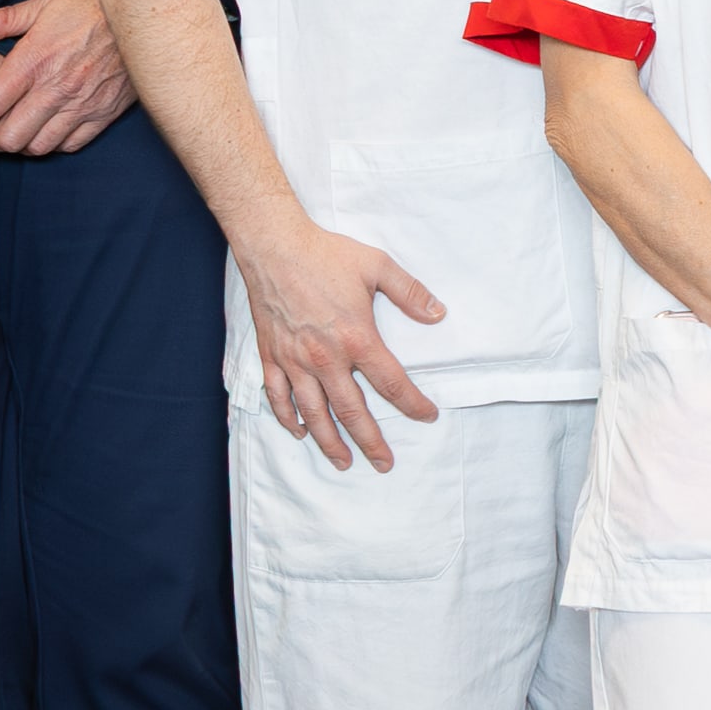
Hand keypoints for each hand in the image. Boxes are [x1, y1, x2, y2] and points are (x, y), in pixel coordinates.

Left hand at [0, 0, 134, 156]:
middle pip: (7, 138)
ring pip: (37, 148)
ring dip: (18, 144)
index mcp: (34, 60)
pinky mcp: (104, 113)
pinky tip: (44, 128)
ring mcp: (82, 105)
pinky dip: (51, 144)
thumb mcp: (43, 2)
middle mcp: (56, 89)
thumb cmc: (91, 1)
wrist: (145, 9)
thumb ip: (1, 19)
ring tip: (11, 130)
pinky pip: (70, 145)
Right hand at [248, 216, 444, 470]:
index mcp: (356, 338)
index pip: (392, 383)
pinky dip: (288, 418)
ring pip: (314, 413)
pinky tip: (298, 432)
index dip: (412, 404)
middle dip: (370, 442)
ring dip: (329, 441)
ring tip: (343, 462)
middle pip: (352, 411)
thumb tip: (438, 314)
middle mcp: (326, 358)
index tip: (427, 416)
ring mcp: (295, 360)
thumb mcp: (377, 265)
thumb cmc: (326, 254)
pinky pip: (279, 396)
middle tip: (384, 463)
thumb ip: (410, 292)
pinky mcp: (271, 356)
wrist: (274, 246)